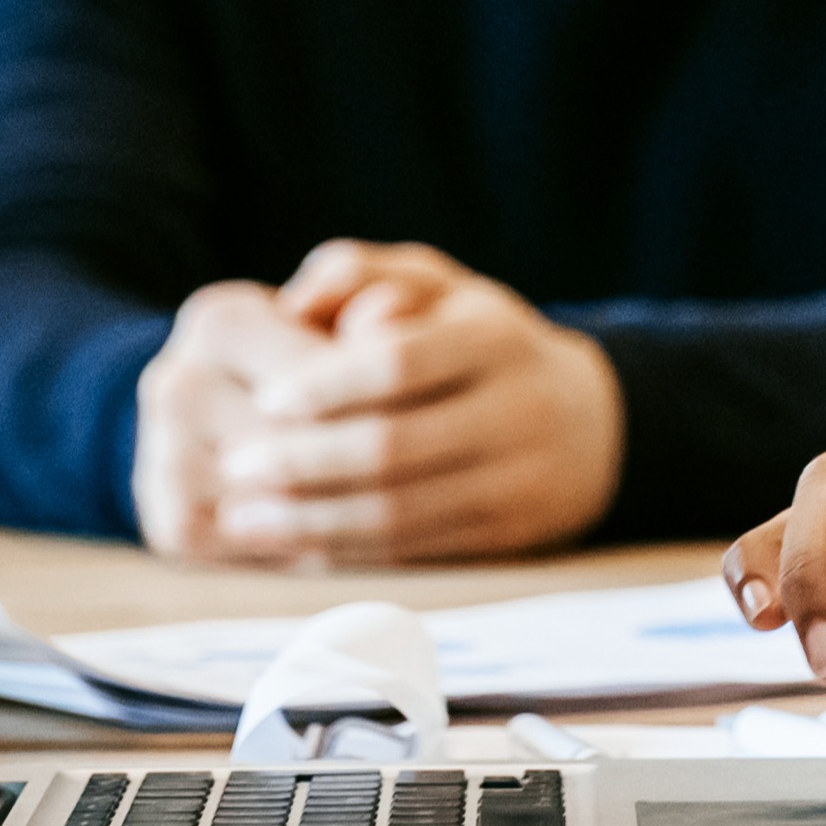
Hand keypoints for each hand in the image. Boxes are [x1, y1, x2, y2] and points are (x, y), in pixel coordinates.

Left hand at [132, 242, 622, 564]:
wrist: (591, 427)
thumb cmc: (480, 342)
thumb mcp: (438, 286)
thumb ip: (360, 272)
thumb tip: (294, 300)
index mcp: (496, 339)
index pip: (400, 363)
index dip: (326, 384)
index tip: (264, 397)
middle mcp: (517, 411)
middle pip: (393, 447)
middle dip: (303, 462)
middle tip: (234, 465)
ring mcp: (516, 482)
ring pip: (398, 512)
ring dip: (310, 520)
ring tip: (244, 518)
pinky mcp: (506, 539)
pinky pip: (412, 552)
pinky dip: (345, 553)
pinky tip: (292, 545)